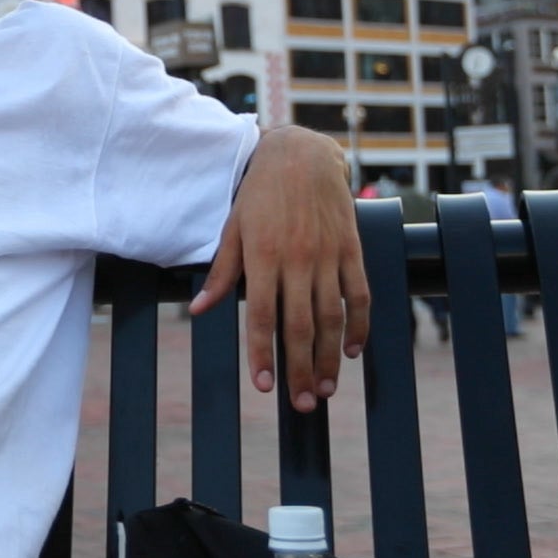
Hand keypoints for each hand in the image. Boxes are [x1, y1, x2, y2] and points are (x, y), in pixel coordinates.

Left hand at [190, 126, 368, 410]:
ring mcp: (327, 255)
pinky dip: (359, 324)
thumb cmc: (260, 192)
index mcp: (262, 256)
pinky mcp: (351, 248)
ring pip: (332, 317)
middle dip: (300, 369)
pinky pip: (358, 293)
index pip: (263, 317)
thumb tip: (198, 309)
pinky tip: (353, 350)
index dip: (263, 354)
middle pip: (300, 326)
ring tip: (326, 388)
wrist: (302, 153)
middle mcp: (296, 259)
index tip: (264, 386)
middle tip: (303, 404)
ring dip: (330, 357)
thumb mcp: (233, 227)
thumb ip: (221, 272)